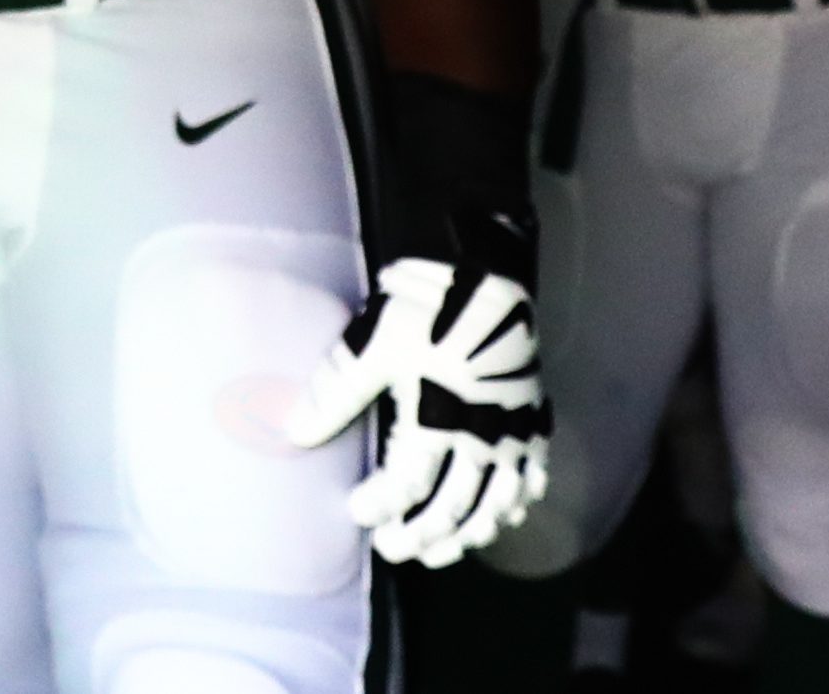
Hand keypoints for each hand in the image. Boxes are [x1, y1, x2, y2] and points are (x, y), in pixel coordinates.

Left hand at [287, 258, 549, 564]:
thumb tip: (294, 432)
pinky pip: (533, 477)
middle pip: (456, 504)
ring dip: (469, 532)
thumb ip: (335, 392)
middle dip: (422, 532)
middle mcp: (484, 435)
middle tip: (391, 547)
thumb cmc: (423, 310)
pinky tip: (500, 518)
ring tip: (438, 550)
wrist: (489, 278)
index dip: (383, 504)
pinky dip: (516, 504)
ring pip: (496, 502)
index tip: (357, 512)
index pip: (410, 484)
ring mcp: (514, 432)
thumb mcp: (371, 345)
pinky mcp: (534, 420)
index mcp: (440, 418)